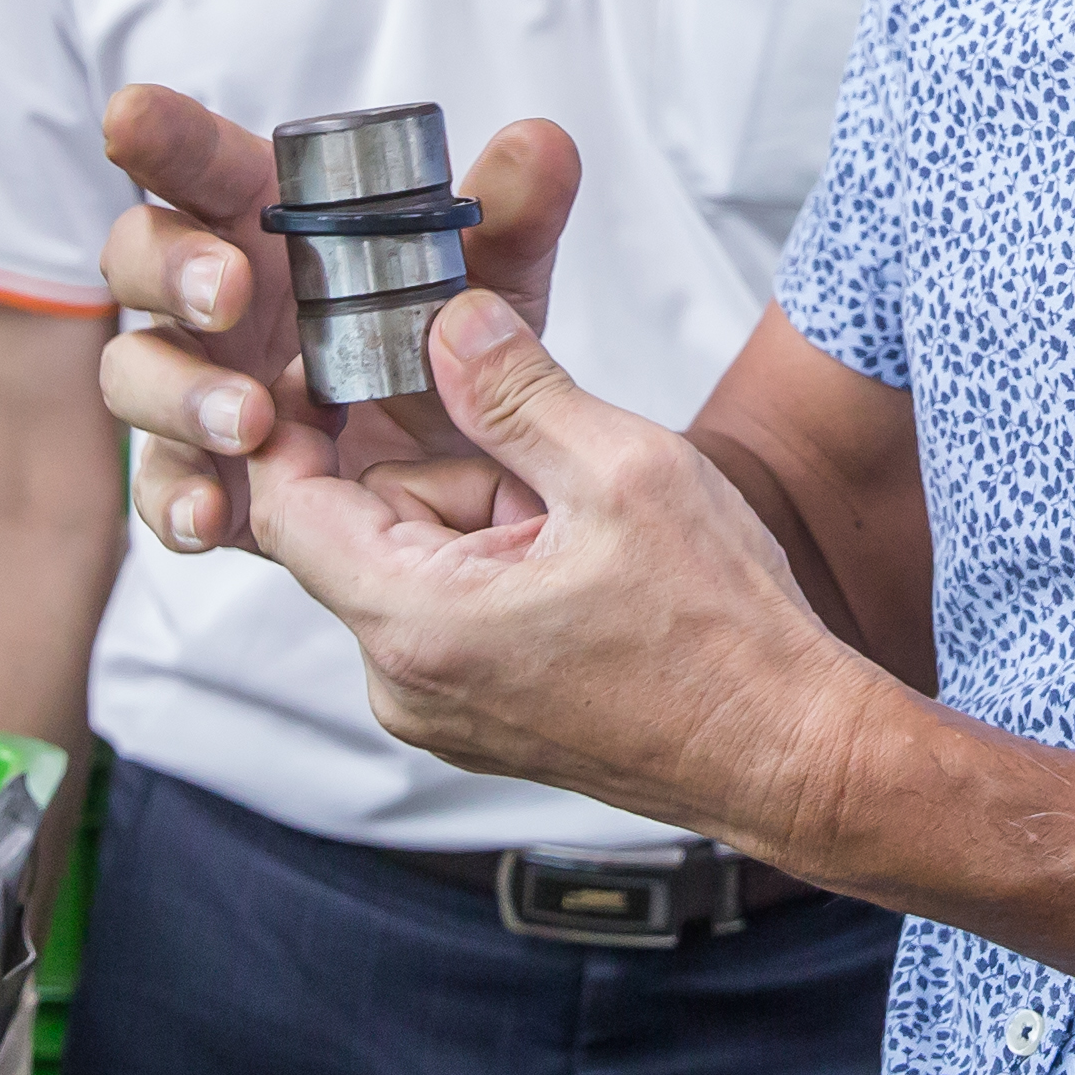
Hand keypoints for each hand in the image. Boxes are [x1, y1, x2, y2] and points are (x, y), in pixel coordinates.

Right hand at [95, 89, 574, 557]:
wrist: (463, 471)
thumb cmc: (446, 341)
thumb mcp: (492, 282)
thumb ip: (511, 216)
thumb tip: (540, 144)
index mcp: (267, 221)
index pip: (200, 165)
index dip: (162, 136)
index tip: (132, 118)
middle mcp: (214, 295)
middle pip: (140, 257)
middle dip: (171, 268)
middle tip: (230, 292)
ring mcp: (197, 385)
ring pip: (136, 371)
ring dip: (182, 392)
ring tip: (252, 419)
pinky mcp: (204, 475)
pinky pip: (160, 486)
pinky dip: (176, 500)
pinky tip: (213, 516)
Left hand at [233, 286, 892, 858]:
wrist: (789, 752)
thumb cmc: (721, 633)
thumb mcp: (621, 471)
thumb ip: (515, 388)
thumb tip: (446, 322)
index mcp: (416, 624)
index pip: (286, 503)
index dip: (301, 419)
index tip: (349, 362)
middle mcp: (404, 682)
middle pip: (364, 521)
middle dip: (451, 470)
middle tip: (554, 476)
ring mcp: (438, 707)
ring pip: (414, 559)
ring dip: (485, 518)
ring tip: (587, 537)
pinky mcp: (475, 717)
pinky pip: (449, 607)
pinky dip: (502, 567)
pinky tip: (584, 573)